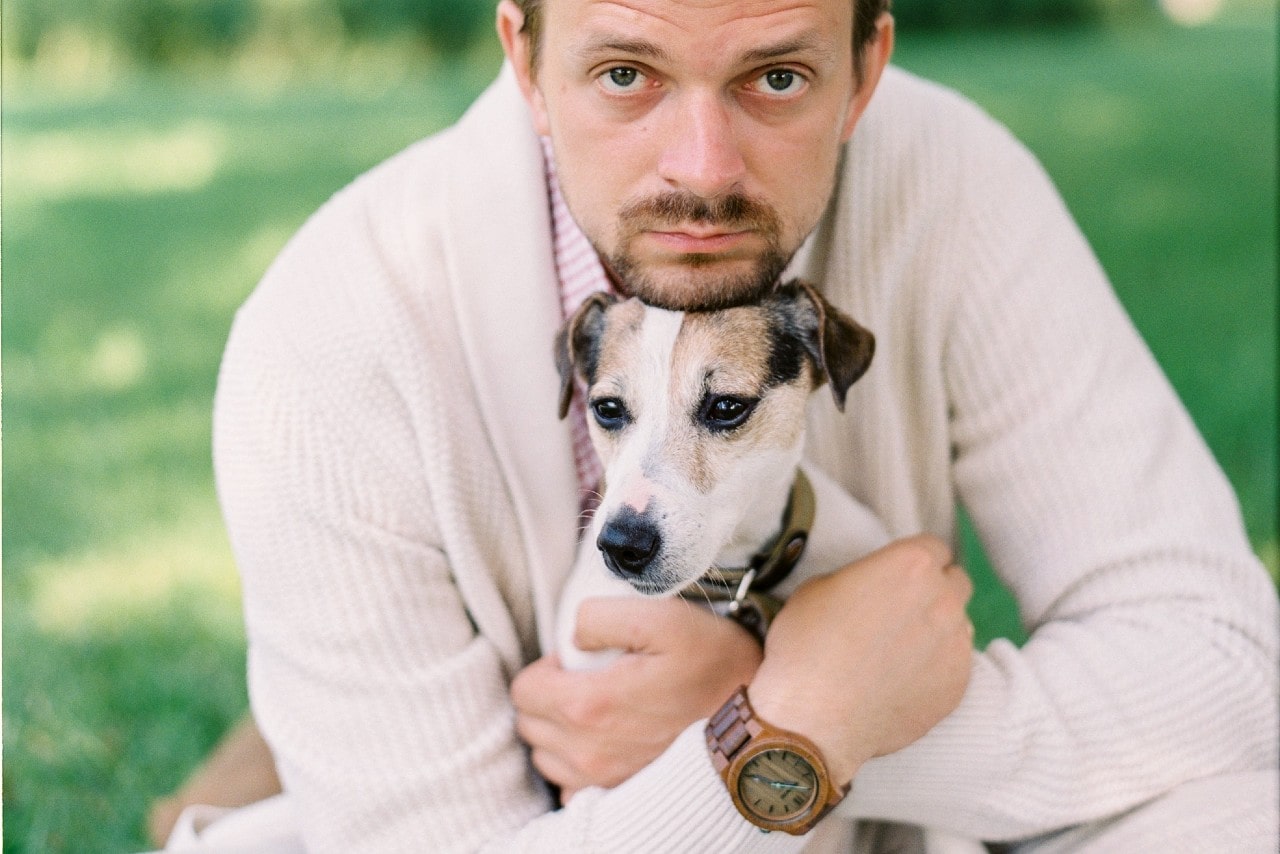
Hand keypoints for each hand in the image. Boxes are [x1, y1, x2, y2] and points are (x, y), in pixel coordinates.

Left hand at [511, 596, 761, 800]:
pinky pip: (572, 786)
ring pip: (548, 756)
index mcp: (589, 705)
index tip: (579, 660)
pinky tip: (611, 743)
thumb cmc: (718, 670)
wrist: (764, 728)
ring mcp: (603, 782)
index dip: (548, 667)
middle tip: (593, 680)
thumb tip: (572, 634)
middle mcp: (588, 752)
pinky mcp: (620, 798)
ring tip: (603, 710)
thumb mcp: (666, 618)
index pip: (524, 689)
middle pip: (531, 724)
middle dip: (551, 697)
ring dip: (562, 732)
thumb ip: (604, 615)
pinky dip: (581, 765)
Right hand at [748, 535, 973, 785]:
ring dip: (937, 628)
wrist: (814, 719)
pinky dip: (936, 667)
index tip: (899, 576)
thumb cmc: (807, 647)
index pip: (933, 547)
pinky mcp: (958, 685)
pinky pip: (956, 664)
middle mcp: (944, 599)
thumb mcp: (819, 587)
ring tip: (900, 650)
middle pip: (955, 582)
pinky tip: (903, 679)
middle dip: (934, 590)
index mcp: (911, 565)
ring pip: (958, 623)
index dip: (913, 560)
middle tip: (901, 610)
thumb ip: (863, 577)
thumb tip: (875, 588)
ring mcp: (956, 645)